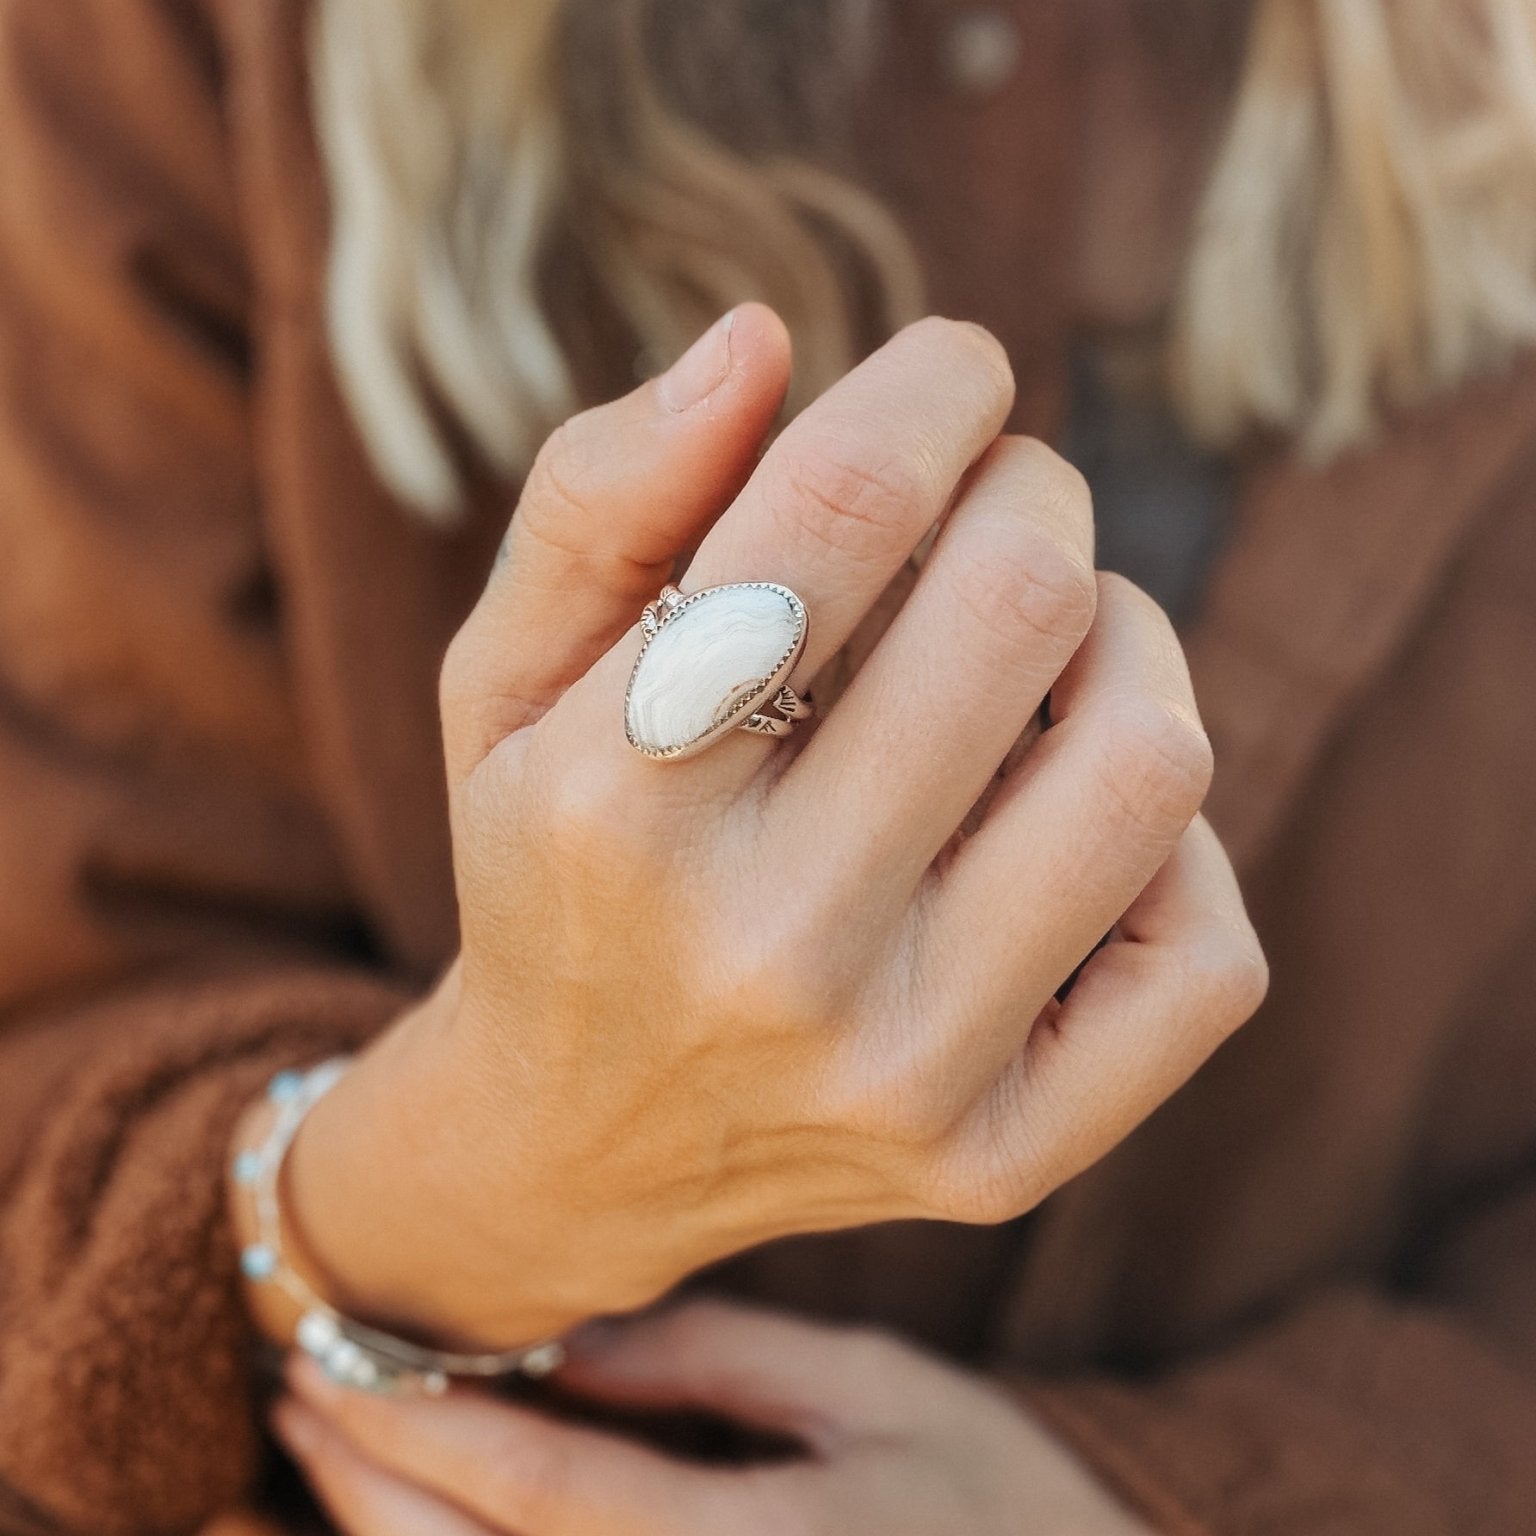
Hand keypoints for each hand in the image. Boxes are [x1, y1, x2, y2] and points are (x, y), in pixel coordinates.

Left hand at [274, 1298, 1154, 1535]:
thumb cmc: (1010, 1510)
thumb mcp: (882, 1397)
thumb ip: (724, 1363)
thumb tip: (573, 1338)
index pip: (540, 1489)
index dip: (416, 1422)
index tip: (328, 1358)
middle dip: (362, 1492)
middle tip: (297, 1395)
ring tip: (328, 1463)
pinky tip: (432, 1528)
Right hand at [277, 306, 1265, 1348]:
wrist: (576, 1144)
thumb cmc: (553, 871)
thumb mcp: (504, 682)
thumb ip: (600, 497)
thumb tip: (766, 338)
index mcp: (619, 801)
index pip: (840, 505)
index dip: (932, 387)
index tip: (953, 374)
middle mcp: (766, 949)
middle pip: (1019, 606)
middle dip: (1032, 495)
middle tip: (997, 506)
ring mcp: (899, 1072)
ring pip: (1147, 763)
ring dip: (1130, 640)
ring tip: (1060, 638)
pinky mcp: (1000, 1157)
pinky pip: (1206, 953)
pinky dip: (1175, 841)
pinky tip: (1073, 812)